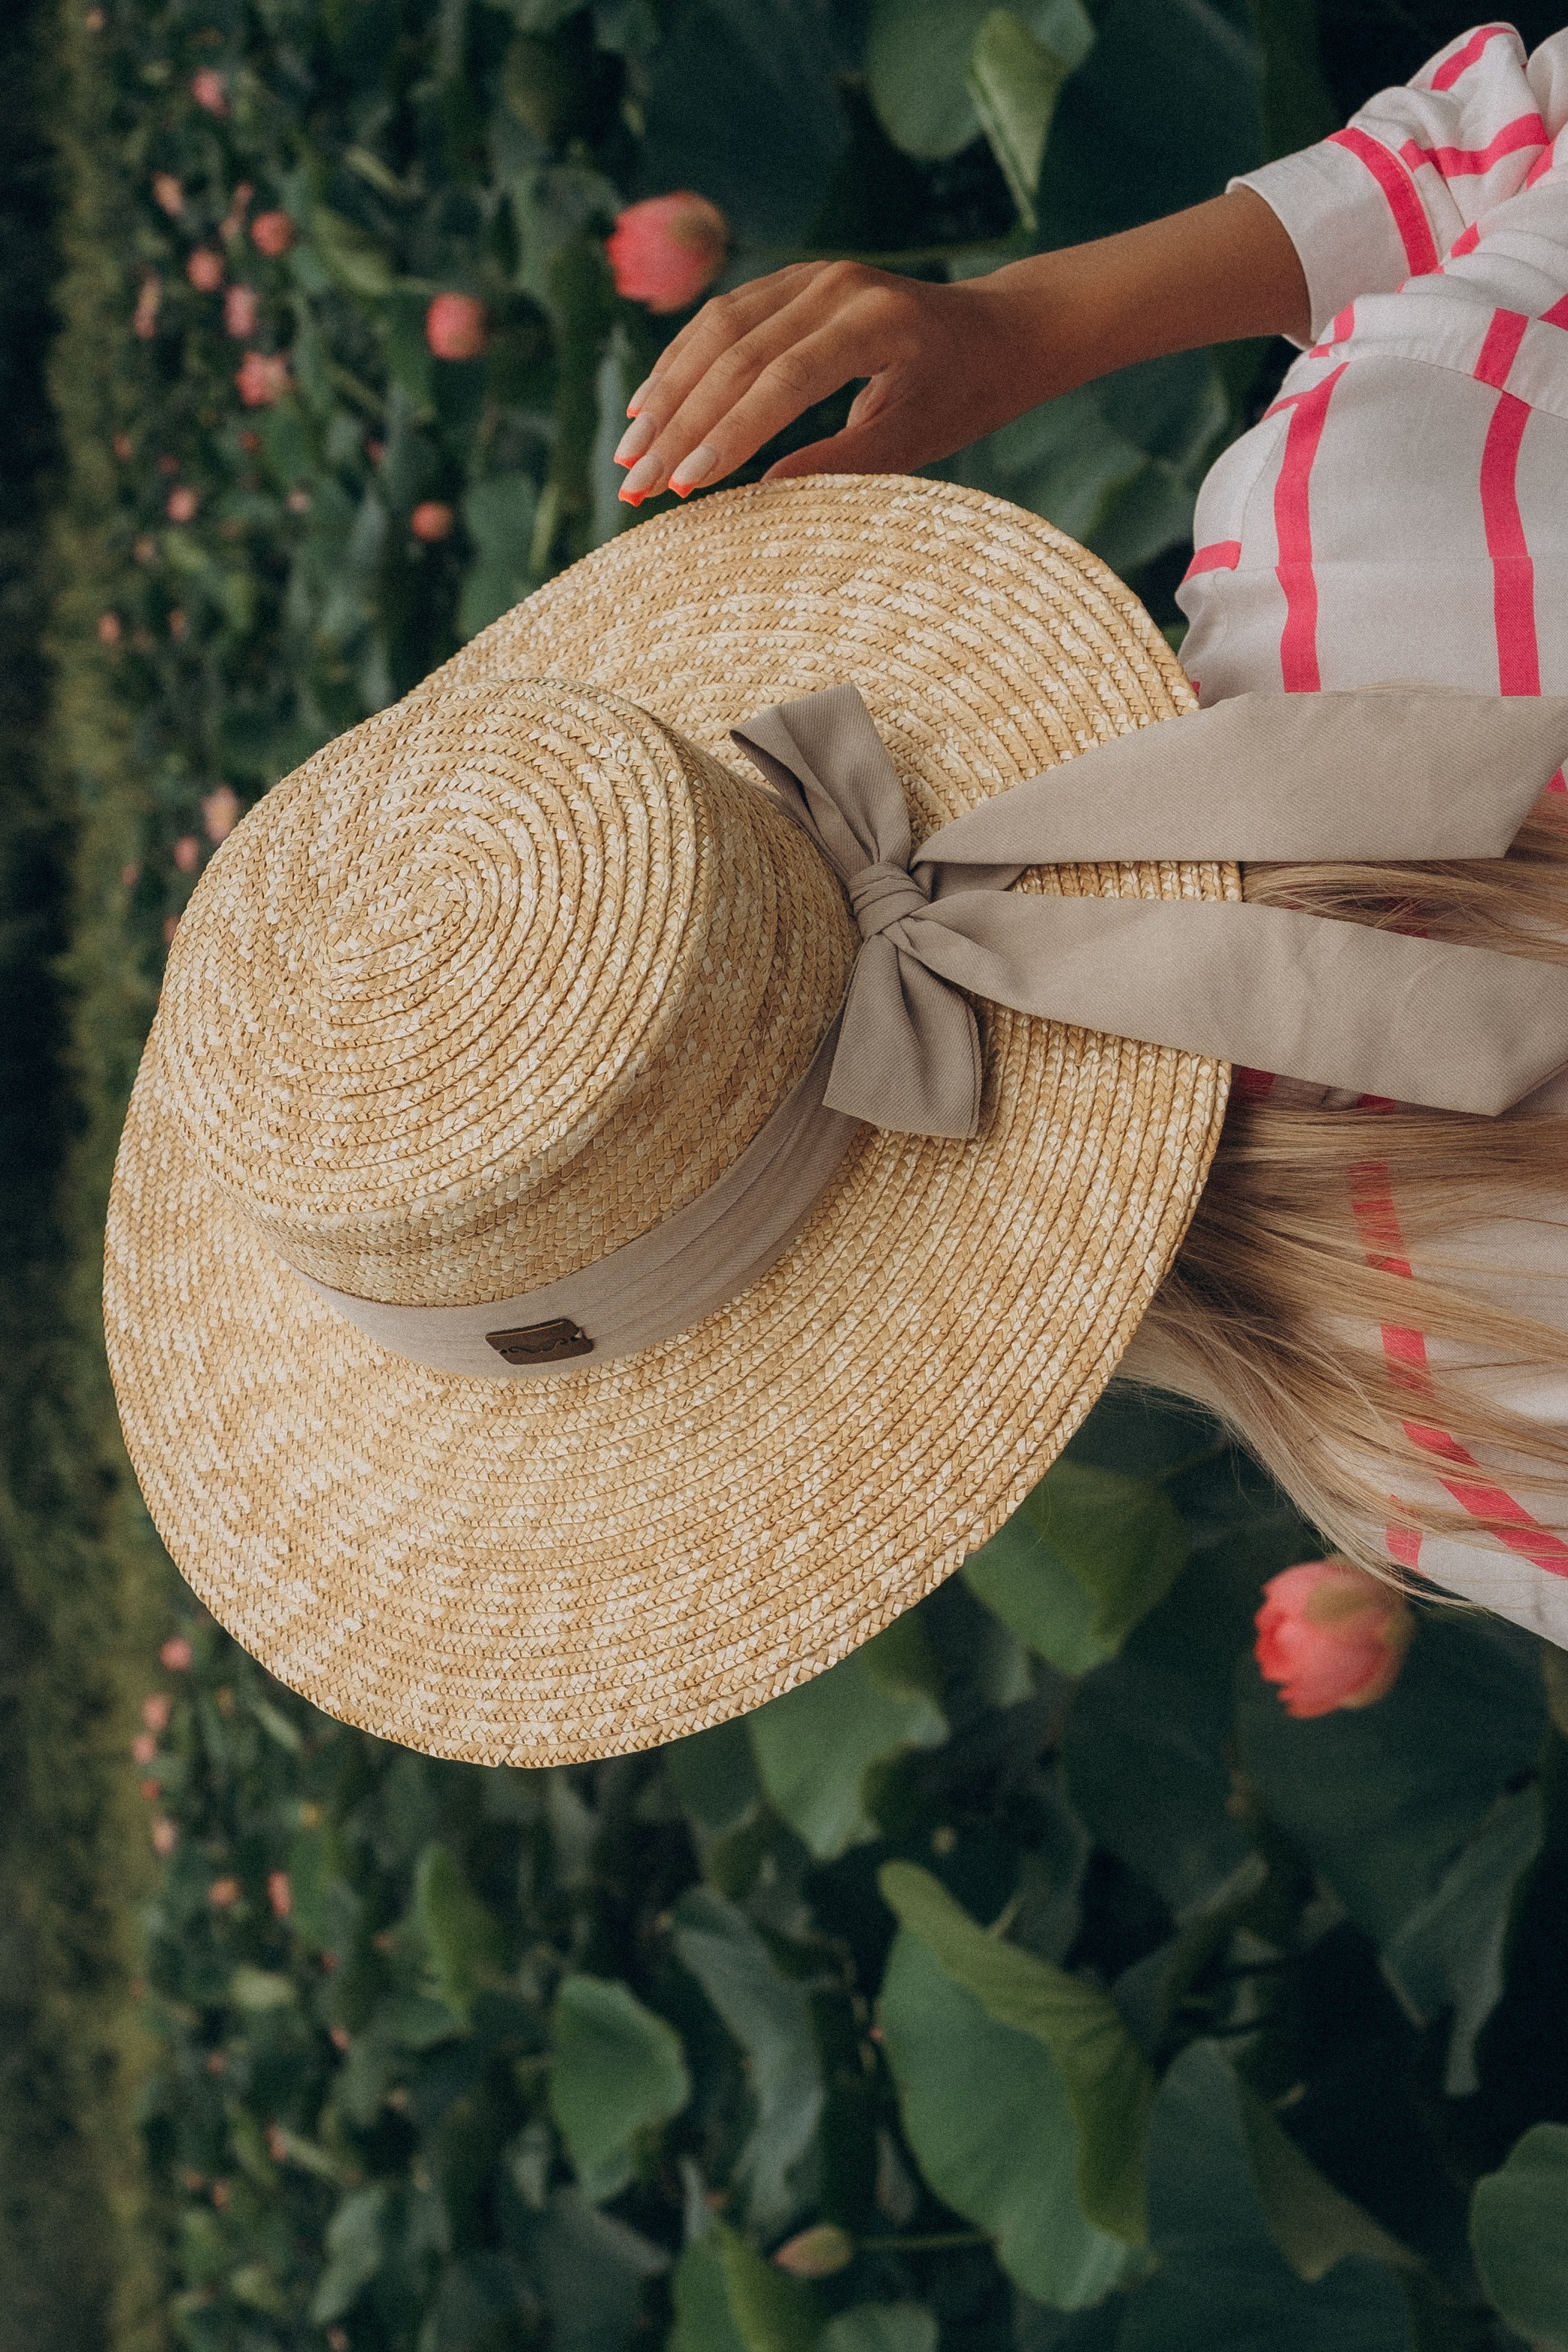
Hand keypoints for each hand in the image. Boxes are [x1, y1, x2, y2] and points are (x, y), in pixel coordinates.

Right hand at [613, 261, 1045, 502]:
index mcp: (875, 322)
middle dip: (679, 424)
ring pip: (717, 329)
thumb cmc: (964, 394)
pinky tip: (649, 407)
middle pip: (736, 354)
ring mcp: (811, 275)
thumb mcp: (914, 441)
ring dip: (667, 393)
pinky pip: (723, 319)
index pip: (783, 380)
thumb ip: (840, 464)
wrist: (1000, 329)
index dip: (728, 434)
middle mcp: (836, 285)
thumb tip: (757, 496)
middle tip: (634, 483)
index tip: (682, 485)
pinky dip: (683, 364)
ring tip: (629, 453)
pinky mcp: (793, 281)